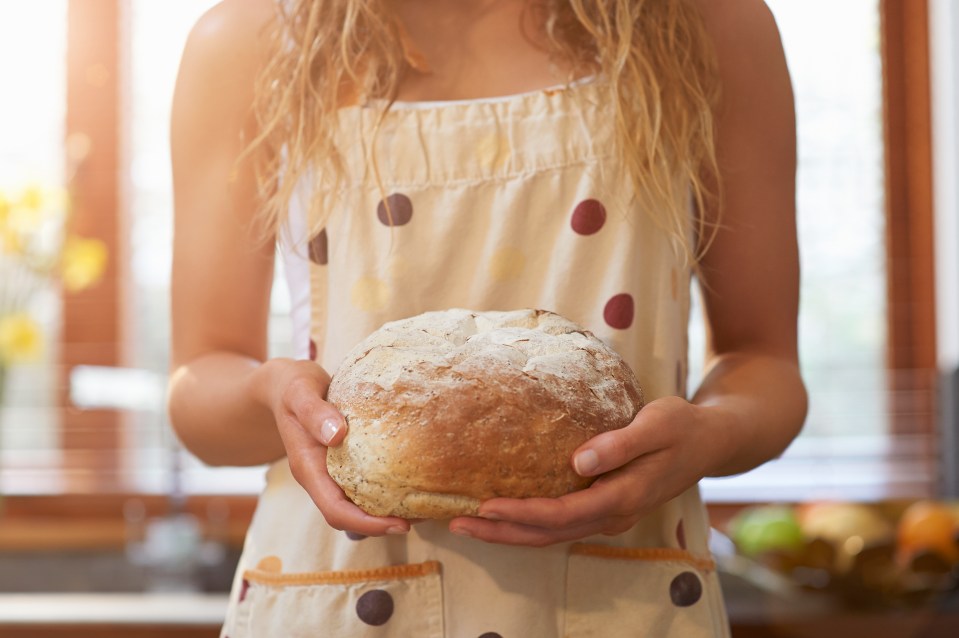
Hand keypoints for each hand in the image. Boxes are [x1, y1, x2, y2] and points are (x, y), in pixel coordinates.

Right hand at [263, 358, 413, 536]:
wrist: (283, 385)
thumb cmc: (292, 386)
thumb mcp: (299, 392)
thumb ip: (314, 412)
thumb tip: (337, 435)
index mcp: (308, 468)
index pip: (335, 510)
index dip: (367, 523)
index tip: (400, 524)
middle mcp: (319, 477)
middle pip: (349, 517)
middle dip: (382, 524)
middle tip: (423, 516)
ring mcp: (330, 473)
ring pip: (357, 506)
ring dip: (385, 512)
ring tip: (422, 506)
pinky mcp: (342, 464)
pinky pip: (363, 486)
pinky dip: (384, 492)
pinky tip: (409, 483)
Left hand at [447, 396, 715, 546]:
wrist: (710, 441)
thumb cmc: (682, 427)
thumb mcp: (658, 424)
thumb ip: (620, 443)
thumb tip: (579, 461)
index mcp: (624, 496)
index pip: (563, 514)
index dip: (522, 513)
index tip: (485, 506)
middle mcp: (613, 514)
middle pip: (549, 534)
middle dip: (501, 533)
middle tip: (457, 523)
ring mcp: (609, 515)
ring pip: (552, 535)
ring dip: (509, 534)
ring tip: (467, 523)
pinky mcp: (604, 507)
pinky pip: (560, 524)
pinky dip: (527, 524)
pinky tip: (503, 514)